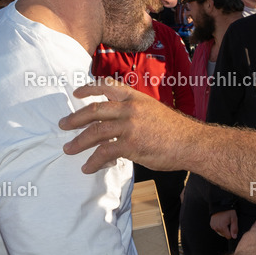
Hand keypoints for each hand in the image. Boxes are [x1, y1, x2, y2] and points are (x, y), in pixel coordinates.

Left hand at [59, 79, 198, 173]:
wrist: (192, 143)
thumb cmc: (176, 131)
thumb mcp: (155, 111)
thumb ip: (136, 113)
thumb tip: (118, 125)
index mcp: (136, 98)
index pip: (107, 86)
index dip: (89, 88)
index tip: (77, 93)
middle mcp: (130, 108)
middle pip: (94, 110)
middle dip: (75, 118)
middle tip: (63, 125)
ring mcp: (129, 126)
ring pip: (95, 132)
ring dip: (78, 142)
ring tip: (68, 149)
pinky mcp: (130, 145)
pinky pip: (104, 153)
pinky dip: (93, 161)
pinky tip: (87, 167)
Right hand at [210, 210, 238, 238]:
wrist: (220, 204)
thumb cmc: (228, 211)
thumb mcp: (234, 219)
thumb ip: (234, 228)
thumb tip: (234, 237)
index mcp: (222, 227)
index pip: (228, 236)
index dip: (232, 232)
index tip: (232, 225)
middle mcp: (217, 228)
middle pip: (224, 234)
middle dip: (227, 230)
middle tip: (228, 222)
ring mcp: (213, 226)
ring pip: (220, 232)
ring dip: (223, 228)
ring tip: (224, 220)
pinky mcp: (211, 224)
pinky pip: (217, 229)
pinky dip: (219, 226)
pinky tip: (221, 221)